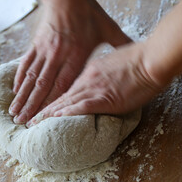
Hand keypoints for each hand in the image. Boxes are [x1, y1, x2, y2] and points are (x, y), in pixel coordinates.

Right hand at [9, 0, 130, 123]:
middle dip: (33, 106)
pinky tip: (15, 90)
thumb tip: (137, 54)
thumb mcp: (108, 28)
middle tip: (23, 122)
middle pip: (44, 85)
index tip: (46, 119)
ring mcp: (45, 49)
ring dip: (23, 96)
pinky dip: (20, 78)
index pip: (64, 84)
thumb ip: (121, 43)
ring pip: (32, 77)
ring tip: (14, 112)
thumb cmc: (89, 12)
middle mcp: (58, 55)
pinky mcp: (36, 43)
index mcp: (77, 54)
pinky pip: (26, 64)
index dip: (54, 103)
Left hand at [27, 43, 169, 125]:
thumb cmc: (141, 59)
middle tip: (31, 117)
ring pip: (66, 102)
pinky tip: (54, 120)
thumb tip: (109, 76)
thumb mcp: (119, 60)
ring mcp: (94, 87)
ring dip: (49, 114)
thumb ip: (110, 69)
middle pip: (62, 95)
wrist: (150, 59)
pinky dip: (66, 114)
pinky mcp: (103, 97)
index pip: (69, 86)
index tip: (46, 104)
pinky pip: (79, 107)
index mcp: (92, 70)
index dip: (56, 97)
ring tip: (35, 122)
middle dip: (45, 107)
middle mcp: (88, 79)